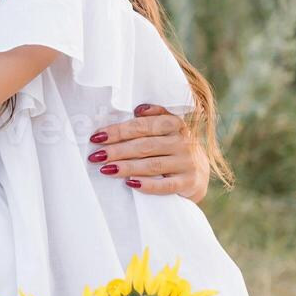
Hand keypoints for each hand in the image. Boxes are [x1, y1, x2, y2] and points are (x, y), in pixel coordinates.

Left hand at [87, 103, 209, 202]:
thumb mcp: (168, 130)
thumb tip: (137, 110)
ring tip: (106, 170)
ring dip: (127, 167)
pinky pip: (166, 185)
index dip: (119, 131)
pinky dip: (148, 185)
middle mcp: (183, 141)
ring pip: (153, 164)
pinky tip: (130, 184)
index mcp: (175, 124)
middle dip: (117, 150)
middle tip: (96, 156)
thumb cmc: (172, 149)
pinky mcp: (189, 182)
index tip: (97, 137)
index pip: (144, 126)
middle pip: (145, 145)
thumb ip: (153, 118)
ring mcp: (187, 163)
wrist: (199, 175)